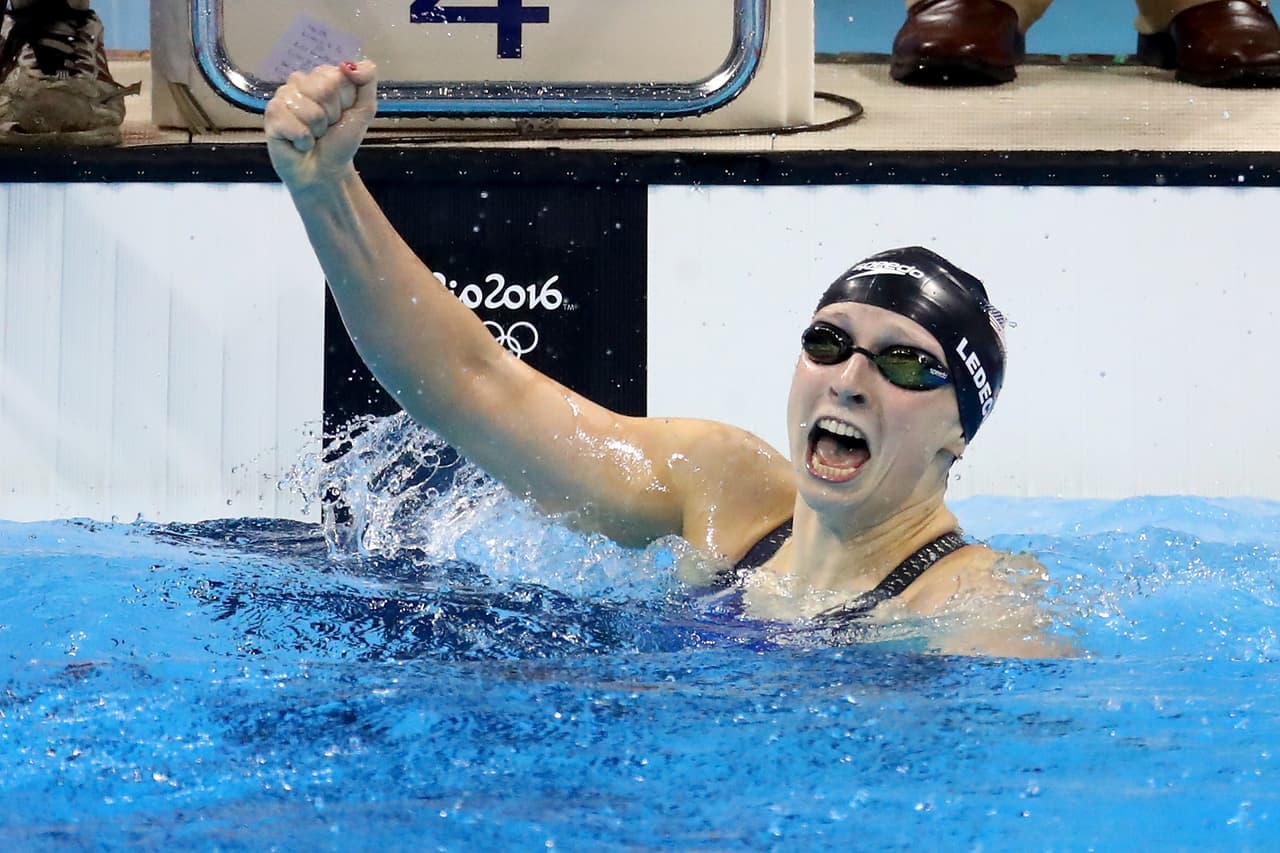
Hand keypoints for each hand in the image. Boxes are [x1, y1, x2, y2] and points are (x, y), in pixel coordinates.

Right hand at [265, 60, 377, 191]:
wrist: (325, 170)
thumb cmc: (340, 141)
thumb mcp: (364, 109)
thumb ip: (366, 80)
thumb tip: (349, 63)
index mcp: (323, 76)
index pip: (338, 76)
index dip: (345, 101)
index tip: (342, 114)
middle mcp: (300, 81)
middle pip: (324, 89)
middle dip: (331, 115)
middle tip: (327, 126)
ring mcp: (283, 96)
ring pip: (310, 109)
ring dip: (317, 129)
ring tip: (313, 135)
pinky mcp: (271, 114)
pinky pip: (293, 123)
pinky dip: (303, 139)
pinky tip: (299, 142)